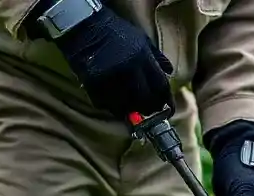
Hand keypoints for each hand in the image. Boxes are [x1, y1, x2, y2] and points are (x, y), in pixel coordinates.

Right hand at [40, 4, 174, 120]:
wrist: (83, 25)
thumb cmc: (115, 33)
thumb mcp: (141, 39)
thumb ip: (157, 57)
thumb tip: (170, 73)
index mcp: (143, 58)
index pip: (161, 86)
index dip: (167, 101)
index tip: (168, 110)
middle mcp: (129, 69)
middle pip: (146, 100)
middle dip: (149, 109)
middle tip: (148, 112)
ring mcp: (111, 77)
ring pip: (126, 106)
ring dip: (130, 111)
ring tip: (130, 108)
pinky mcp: (93, 83)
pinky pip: (106, 105)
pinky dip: (111, 107)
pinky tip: (112, 102)